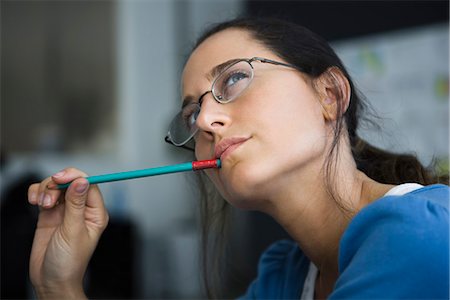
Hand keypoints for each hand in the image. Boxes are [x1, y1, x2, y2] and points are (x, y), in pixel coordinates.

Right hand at [28, 168, 108, 298]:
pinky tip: (35, 203)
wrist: (50, 280)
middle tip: (49, 196)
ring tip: (42, 205)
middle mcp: (81, 209)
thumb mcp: (73, 231)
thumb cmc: (69, 262)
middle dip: (57, 183)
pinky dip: (37, 193)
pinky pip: (43, 194)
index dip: (75, 177)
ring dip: (45, 190)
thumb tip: (82, 181)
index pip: (89, 185)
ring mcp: (65, 210)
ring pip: (55, 186)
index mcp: (95, 213)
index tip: (61, 177)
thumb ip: (76, 205)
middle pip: (71, 181)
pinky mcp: (49, 213)